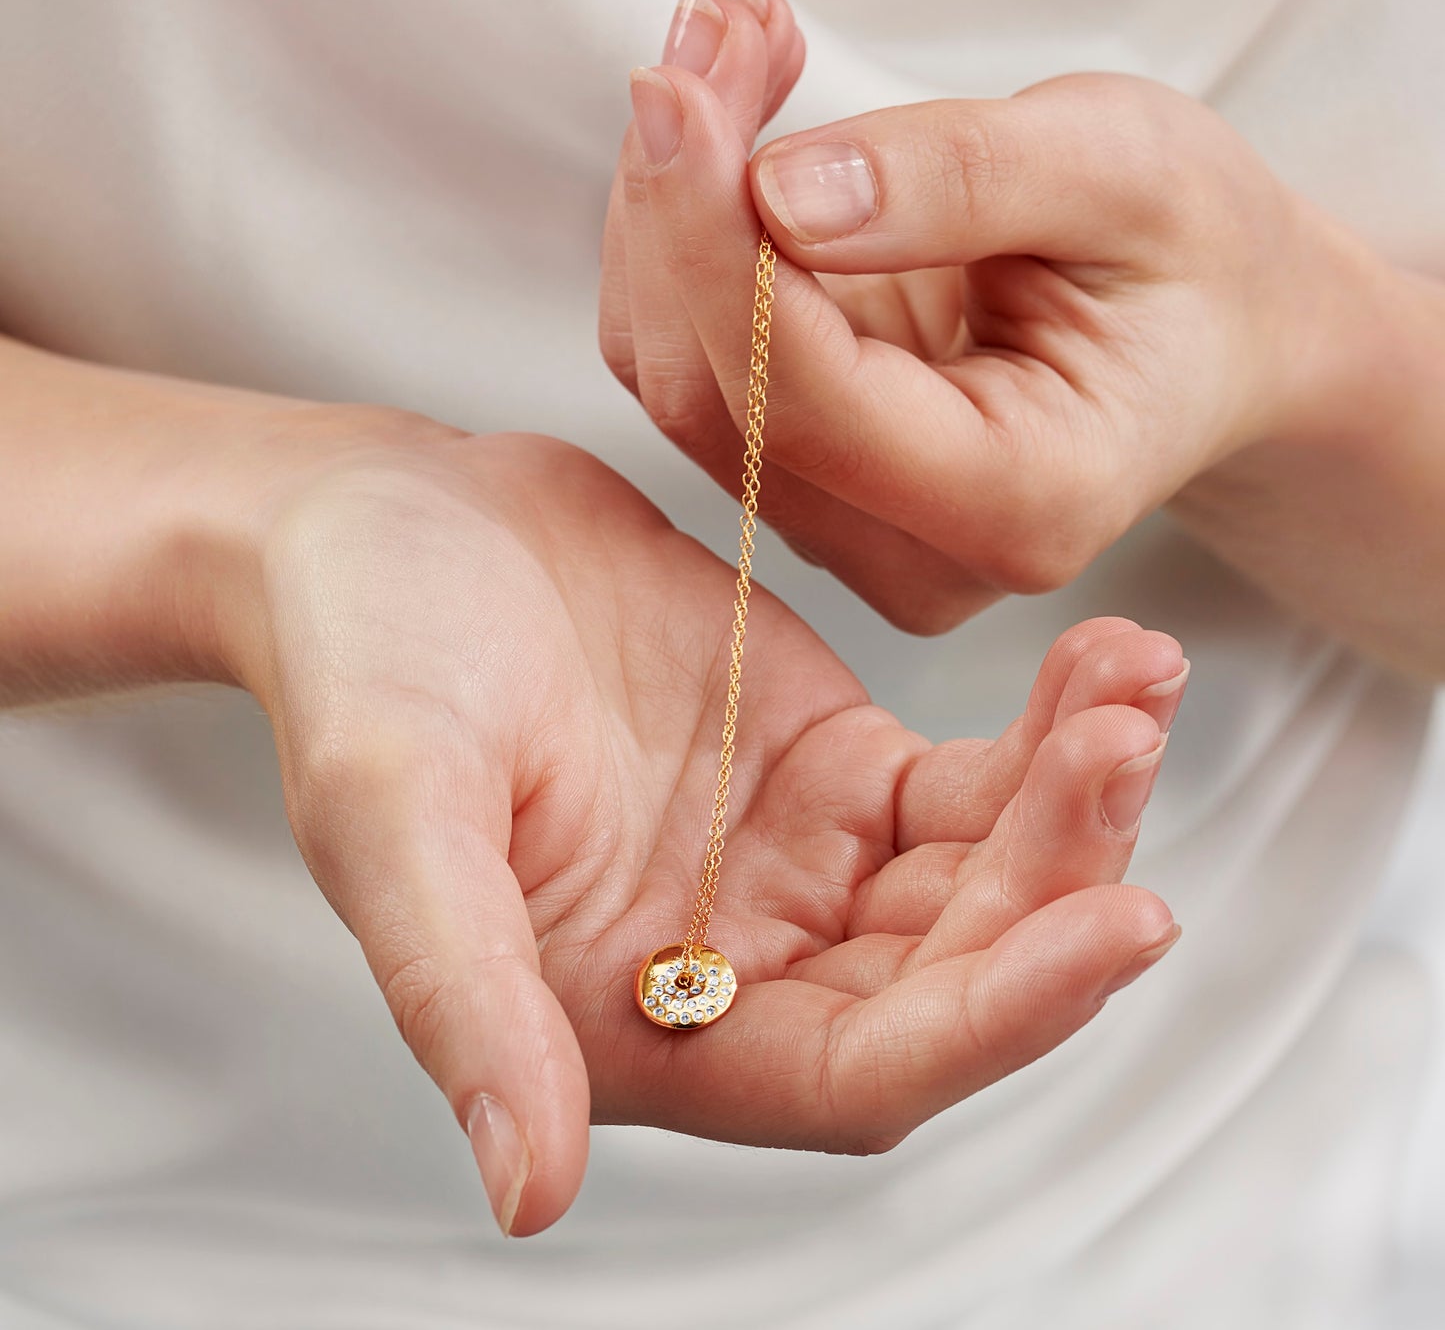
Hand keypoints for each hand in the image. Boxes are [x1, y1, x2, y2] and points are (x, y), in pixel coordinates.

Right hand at [236, 417, 1186, 1237]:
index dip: (991, 1022)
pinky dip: (1043, 735)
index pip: (851, 1071)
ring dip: (1072, 803)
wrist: (390, 523)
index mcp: (627, 1020)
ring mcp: (792, 860)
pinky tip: (1104, 664)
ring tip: (1135, 684)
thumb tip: (525, 1196)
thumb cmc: (360, 660)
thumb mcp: (388, 816)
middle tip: (1124, 751)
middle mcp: (730, 961)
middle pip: (947, 976)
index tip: (1116, 926)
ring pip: (978, 882)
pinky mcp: (829, 764)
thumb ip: (462, 997)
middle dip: (1056, 883)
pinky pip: (968, 782)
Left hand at [604, 0, 1375, 633]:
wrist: (1209, 330)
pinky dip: (685, 236)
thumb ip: (958, 182)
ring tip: (732, 51)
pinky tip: (729, 130)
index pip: (804, 399)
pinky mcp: (809, 475)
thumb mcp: (1124, 173)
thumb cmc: (1192, 259)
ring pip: (678, 378)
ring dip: (669, 204)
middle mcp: (918, 554)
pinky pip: (691, 359)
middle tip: (713, 30)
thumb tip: (779, 195)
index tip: (678, 90)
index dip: (715, 244)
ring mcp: (852, 526)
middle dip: (680, 201)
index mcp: (1021, 501)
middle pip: (716, 399)